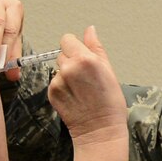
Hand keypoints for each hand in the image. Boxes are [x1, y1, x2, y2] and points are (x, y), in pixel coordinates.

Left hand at [46, 26, 127, 148]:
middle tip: (85, 76)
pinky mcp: (51, 92)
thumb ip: (96, 47)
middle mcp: (69, 68)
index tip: (83, 56)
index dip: (75, 47)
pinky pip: (54, 81)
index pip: (67, 39)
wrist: (99, 130)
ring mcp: (57, 81)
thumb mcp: (109, 71)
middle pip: (62, 53)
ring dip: (66, 74)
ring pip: (58, 68)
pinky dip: (62, 86)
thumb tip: (90, 30)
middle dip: (71, 60)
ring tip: (81, 88)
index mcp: (85, 59)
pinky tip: (74, 96)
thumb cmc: (110, 103)